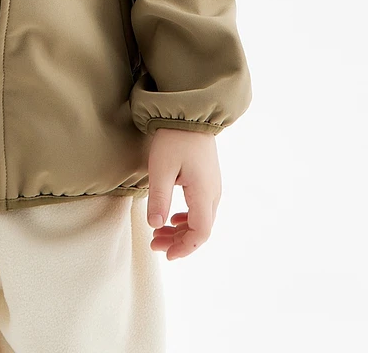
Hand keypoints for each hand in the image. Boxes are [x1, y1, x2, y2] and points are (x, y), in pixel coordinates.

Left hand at [146, 128, 220, 259]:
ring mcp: (213, 186)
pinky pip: (201, 208)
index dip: (184, 248)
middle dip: (178, 242)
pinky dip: (186, 219)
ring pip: (201, 220)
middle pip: (201, 229)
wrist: (190, 113)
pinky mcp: (208, 179)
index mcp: (204, 192)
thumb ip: (159, 198)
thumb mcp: (160, 168)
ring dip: (181, 231)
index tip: (165, 254)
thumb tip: (155, 226)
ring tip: (159, 233)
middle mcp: (213, 193)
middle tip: (154, 244)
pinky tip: (173, 218)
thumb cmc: (174, 139)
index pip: (200, 232)